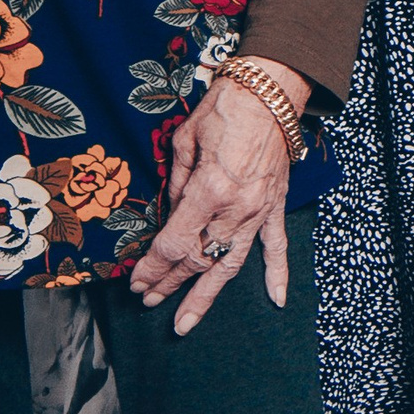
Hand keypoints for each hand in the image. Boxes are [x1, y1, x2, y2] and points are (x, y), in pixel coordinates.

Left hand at [130, 73, 305, 331]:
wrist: (270, 91)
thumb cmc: (224, 108)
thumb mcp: (184, 141)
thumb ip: (176, 184)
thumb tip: (169, 214)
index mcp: (209, 191)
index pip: (175, 243)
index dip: (152, 267)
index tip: (136, 281)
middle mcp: (236, 209)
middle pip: (198, 260)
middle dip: (168, 283)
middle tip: (147, 298)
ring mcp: (260, 211)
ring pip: (231, 265)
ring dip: (206, 295)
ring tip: (185, 321)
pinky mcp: (276, 206)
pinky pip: (277, 246)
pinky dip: (278, 274)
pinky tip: (276, 299)